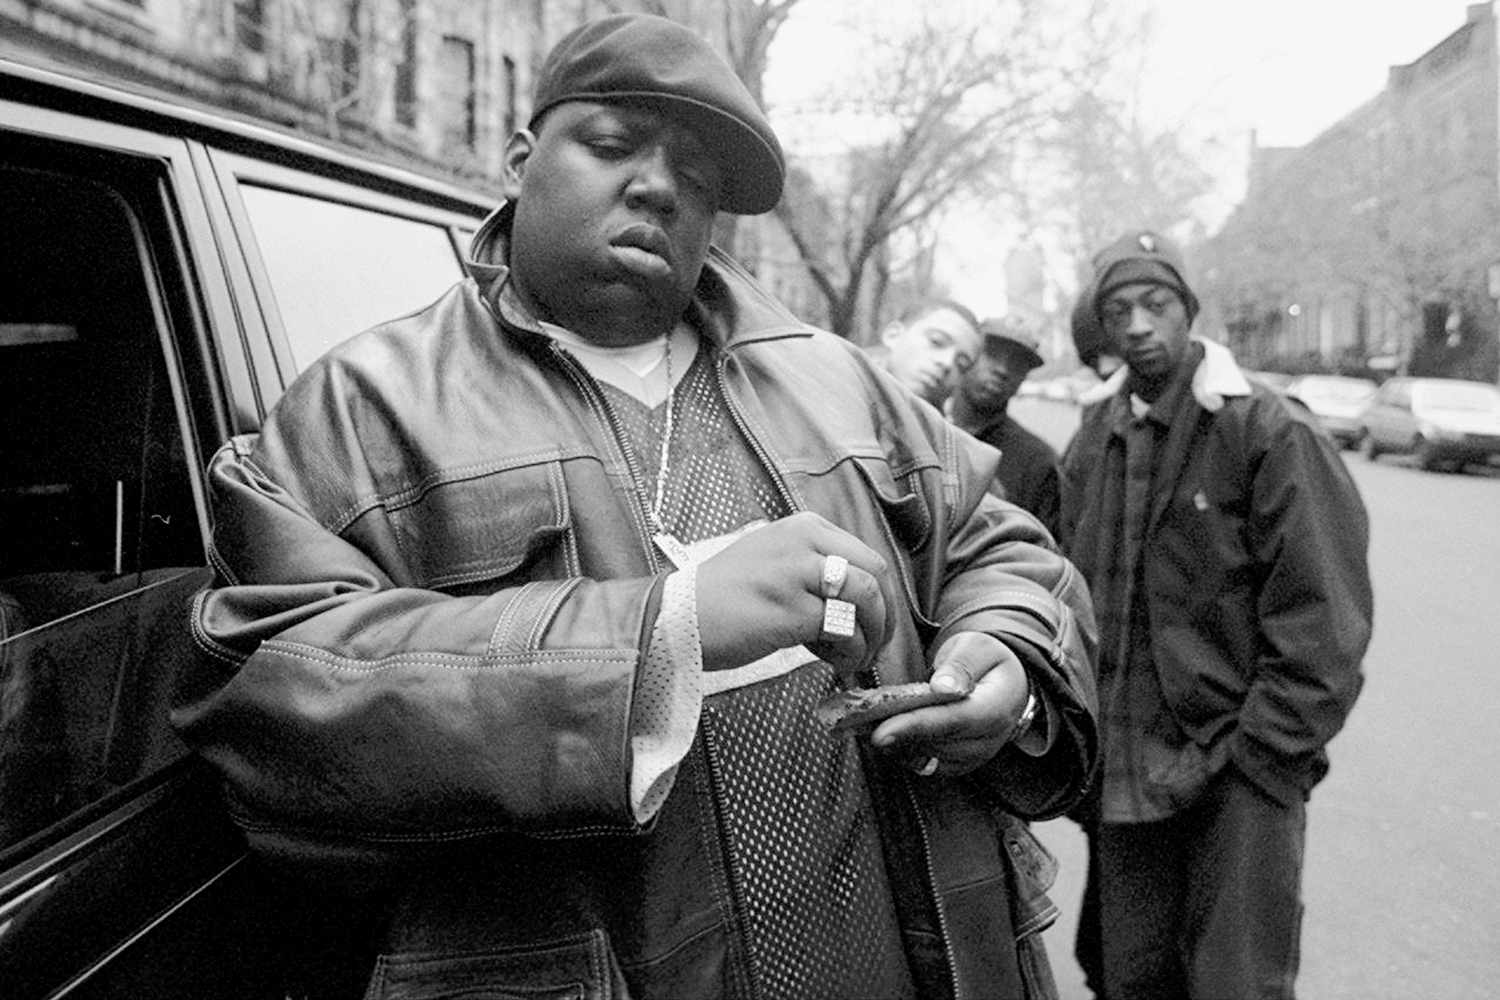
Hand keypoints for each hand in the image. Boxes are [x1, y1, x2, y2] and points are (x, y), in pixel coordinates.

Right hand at [695, 512, 889, 675]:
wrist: (677, 617)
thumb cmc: (723, 598)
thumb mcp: (774, 560)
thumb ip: (814, 569)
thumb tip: (858, 601)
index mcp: (803, 527)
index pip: (866, 556)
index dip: (880, 595)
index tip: (874, 622)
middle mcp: (804, 541)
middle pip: (875, 573)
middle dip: (885, 615)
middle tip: (876, 644)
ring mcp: (798, 573)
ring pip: (866, 599)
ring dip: (871, 636)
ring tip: (855, 658)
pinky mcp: (792, 609)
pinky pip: (844, 630)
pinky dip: (849, 651)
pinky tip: (832, 661)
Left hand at [869, 631, 1031, 776]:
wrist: (1003, 685)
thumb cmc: (986, 661)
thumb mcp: (976, 648)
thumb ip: (961, 665)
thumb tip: (943, 687)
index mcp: (997, 706)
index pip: (954, 721)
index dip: (916, 727)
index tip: (881, 732)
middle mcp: (989, 739)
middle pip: (936, 743)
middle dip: (896, 733)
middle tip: (859, 719)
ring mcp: (975, 756)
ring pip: (927, 756)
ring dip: (896, 742)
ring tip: (869, 721)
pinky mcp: (959, 764)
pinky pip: (925, 764)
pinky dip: (903, 750)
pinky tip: (888, 731)